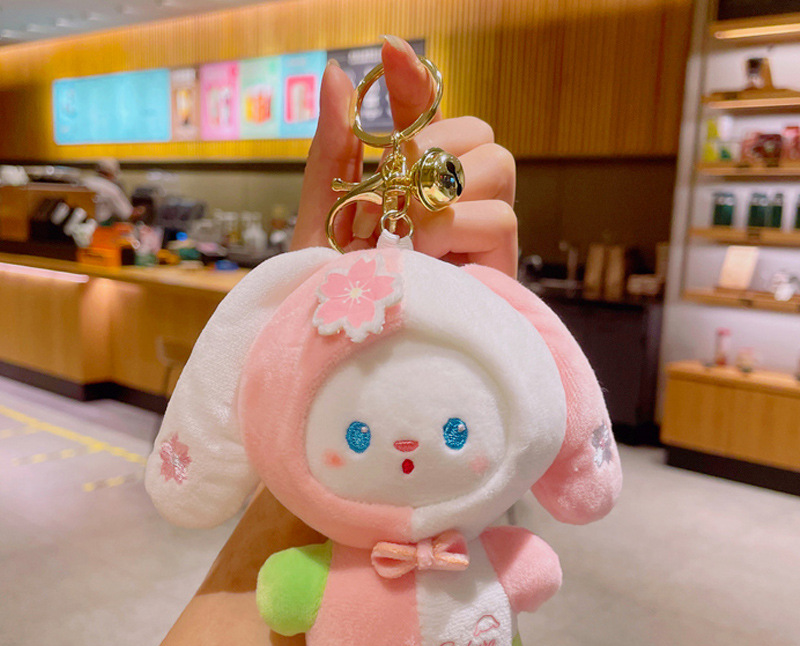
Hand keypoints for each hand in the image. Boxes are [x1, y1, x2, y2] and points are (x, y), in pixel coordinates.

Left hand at [292, 36, 517, 277]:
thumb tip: (338, 76)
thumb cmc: (333, 294)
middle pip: (478, 132)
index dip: (413, 83)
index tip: (386, 54)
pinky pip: (501, 218)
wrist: (343, 356)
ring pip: (499, 164)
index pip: (427, 117)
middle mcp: (451, 203)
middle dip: (436, 144)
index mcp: (410, 185)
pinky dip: (460, 226)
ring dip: (447, 189)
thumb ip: (334, 150)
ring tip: (406, 231)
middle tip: (393, 185)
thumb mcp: (323, 218)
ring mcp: (477, 236)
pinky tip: (427, 253)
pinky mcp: (497, 271)